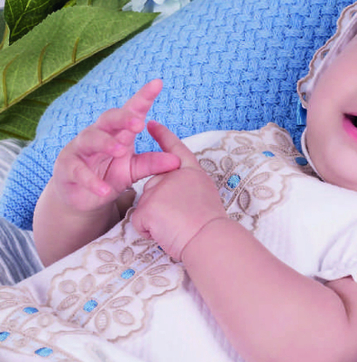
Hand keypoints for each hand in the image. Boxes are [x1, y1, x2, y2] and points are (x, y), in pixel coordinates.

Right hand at [52, 80, 180, 213]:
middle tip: (138, 123)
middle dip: (123, 118)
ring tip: (120, 150)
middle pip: (108, 119)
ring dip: (106, 143)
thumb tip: (177, 160)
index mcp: (117, 131)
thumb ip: (151, 163)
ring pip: (90, 139)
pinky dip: (92, 181)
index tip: (158, 84)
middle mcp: (97, 134)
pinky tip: (104, 190)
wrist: (83, 197)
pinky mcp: (67, 168)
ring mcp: (80, 149)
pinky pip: (78, 171)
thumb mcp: (133, 169)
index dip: (143, 97)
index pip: (131, 110)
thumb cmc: (109, 175)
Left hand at [131, 121, 227, 260]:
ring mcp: (158, 189)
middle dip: (160, 206)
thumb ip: (186, 187)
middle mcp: (173, 175)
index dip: (164, 136)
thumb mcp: (204, 194)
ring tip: (175, 226)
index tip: (152, 124)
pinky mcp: (146, 206)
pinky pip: (140, 222)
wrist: (209, 238)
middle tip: (182, 219)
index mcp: (191, 172)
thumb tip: (170, 194)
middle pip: (154, 187)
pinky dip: (149, 232)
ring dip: (156, 221)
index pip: (176, 150)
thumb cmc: (210, 225)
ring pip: (146, 207)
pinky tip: (165, 232)